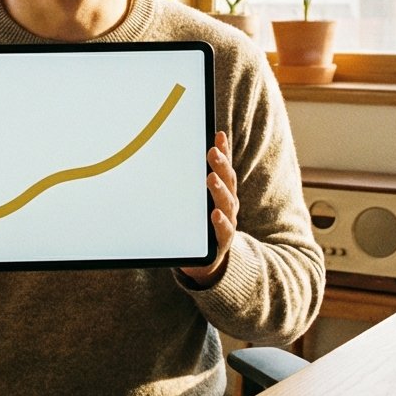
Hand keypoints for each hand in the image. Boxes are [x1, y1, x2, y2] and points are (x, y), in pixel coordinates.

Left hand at [179, 131, 237, 287]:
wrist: (205, 260)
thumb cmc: (197, 224)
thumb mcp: (193, 201)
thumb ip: (188, 182)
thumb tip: (167, 152)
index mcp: (222, 190)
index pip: (224, 167)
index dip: (224, 151)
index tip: (218, 135)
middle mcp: (228, 203)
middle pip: (227, 181)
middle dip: (220, 165)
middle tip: (212, 151)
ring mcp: (228, 221)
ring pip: (227, 202)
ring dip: (219, 189)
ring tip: (211, 177)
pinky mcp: (223, 241)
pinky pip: (224, 230)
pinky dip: (220, 221)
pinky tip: (215, 213)